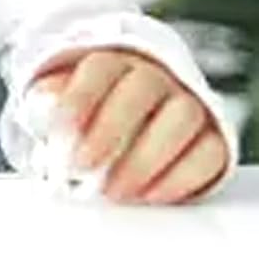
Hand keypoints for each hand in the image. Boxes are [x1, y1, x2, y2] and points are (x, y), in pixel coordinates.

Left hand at [31, 48, 227, 202]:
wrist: (137, 116)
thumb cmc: (93, 110)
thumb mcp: (61, 100)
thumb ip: (50, 101)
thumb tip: (44, 105)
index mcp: (114, 63)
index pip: (99, 69)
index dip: (79, 99)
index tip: (61, 134)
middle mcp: (155, 77)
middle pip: (140, 90)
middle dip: (109, 130)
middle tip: (83, 166)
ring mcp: (188, 104)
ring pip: (181, 117)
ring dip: (146, 158)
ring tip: (115, 189)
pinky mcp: (213, 138)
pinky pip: (208, 152)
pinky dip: (181, 178)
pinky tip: (149, 195)